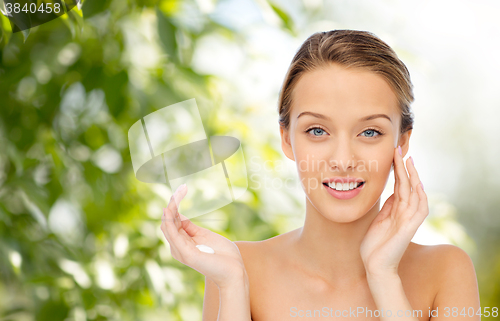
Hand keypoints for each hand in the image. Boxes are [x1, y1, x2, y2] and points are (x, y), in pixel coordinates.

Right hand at [160, 184, 246, 288]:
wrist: (234, 271)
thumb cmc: (223, 255)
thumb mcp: (205, 235)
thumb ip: (190, 228)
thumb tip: (179, 215)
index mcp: (182, 243)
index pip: (173, 221)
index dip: (175, 205)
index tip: (183, 189)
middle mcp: (178, 247)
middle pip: (168, 221)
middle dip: (172, 203)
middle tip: (181, 187)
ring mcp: (180, 250)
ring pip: (168, 225)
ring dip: (171, 207)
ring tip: (176, 194)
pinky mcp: (186, 253)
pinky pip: (173, 234)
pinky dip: (170, 220)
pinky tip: (169, 209)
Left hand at [360, 146, 427, 277]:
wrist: (374, 266)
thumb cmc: (375, 246)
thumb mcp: (379, 220)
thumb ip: (387, 207)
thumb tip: (391, 192)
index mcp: (396, 211)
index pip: (400, 186)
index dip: (399, 170)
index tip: (395, 154)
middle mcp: (405, 213)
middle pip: (408, 186)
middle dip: (405, 168)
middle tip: (400, 150)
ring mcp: (408, 221)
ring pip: (415, 194)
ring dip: (413, 177)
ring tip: (408, 161)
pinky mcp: (408, 229)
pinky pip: (419, 210)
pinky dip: (419, 197)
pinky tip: (417, 185)